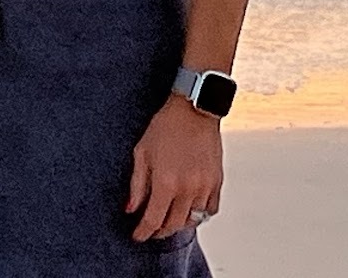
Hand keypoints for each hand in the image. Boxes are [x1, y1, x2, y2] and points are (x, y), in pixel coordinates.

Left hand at [127, 96, 222, 241]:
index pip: (153, 219)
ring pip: (192, 220)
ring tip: (167, 221)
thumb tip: (131, 208)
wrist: (194, 111)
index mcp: (166, 182)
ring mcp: (204, 187)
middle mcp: (187, 189)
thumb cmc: (166, 127)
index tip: (137, 236)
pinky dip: (199, 215)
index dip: (143, 232)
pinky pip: (210, 210)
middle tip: (150, 230)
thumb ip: (137, 185)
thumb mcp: (142, 153)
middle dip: (159, 231)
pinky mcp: (217, 183)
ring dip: (178, 224)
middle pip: (173, 225)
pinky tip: (189, 211)